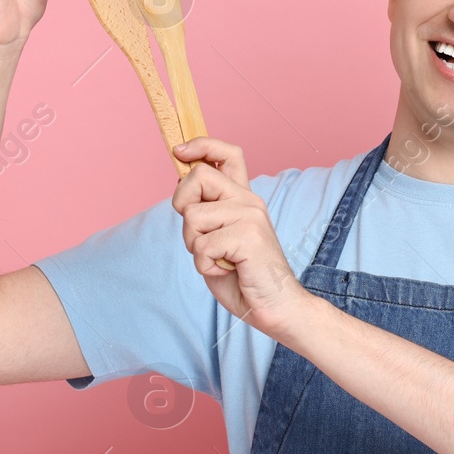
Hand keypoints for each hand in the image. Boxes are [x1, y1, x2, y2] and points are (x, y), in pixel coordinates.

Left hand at [171, 137, 315, 339]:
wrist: (275, 306)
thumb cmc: (244, 277)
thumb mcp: (216, 238)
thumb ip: (204, 214)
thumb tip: (180, 189)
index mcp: (243, 198)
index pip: (227, 153)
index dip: (201, 146)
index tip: (179, 151)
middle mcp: (249, 201)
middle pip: (199, 176)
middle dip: (182, 205)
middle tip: (197, 234)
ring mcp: (251, 216)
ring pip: (193, 217)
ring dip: (194, 246)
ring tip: (218, 259)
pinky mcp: (249, 237)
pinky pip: (202, 246)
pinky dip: (205, 265)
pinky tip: (226, 270)